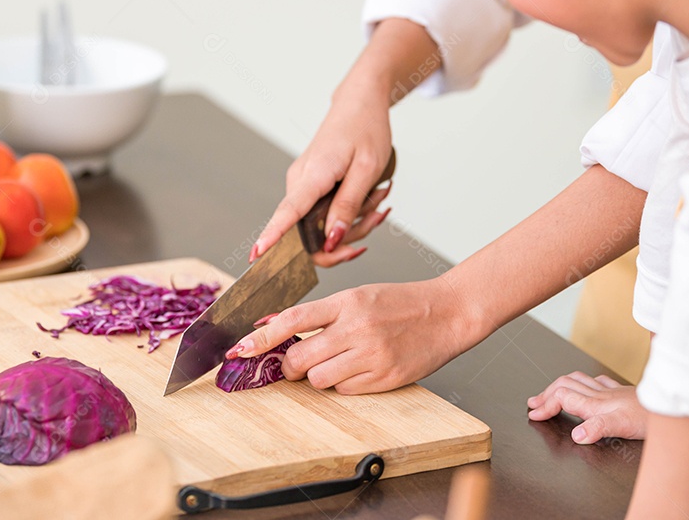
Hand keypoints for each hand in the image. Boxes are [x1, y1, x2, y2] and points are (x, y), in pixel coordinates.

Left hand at [229, 279, 471, 393]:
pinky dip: (344, 385)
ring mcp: (372, 356)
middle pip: (300, 358)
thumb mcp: (359, 297)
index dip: (262, 337)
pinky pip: (346, 391)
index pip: (293, 320)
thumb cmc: (401, 302)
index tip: (240, 349)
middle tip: (293, 364)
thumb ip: (322, 313)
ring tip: (338, 362)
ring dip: (319, 376)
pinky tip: (360, 369)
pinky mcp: (385, 379)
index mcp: (347, 302)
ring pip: (319, 379)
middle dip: (289, 366)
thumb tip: (275, 325)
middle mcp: (357, 328)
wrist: (447, 313)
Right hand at [252, 88, 392, 266]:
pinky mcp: (310, 187)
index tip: (258, 255)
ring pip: (323, 225)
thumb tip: (331, 240)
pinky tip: (371, 195)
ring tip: (381, 195)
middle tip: (379, 213)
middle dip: (349, 234)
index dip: (273, 237)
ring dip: (357, 220)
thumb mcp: (368, 169)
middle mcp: (300, 182)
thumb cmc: (365, 128)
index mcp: (313, 175)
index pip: (287, 212)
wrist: (360, 102)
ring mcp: (303, 185)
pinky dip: (351, 211)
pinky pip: (326, 213)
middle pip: (313, 232)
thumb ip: (348, 206)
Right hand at [526, 372, 645, 443]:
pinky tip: (586, 386)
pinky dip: (584, 382)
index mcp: (596, 404)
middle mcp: (600, 395)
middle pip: (564, 386)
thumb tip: (576, 434)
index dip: (545, 405)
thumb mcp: (623, 427)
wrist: (674, 409)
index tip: (534, 414)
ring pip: (577, 380)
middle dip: (546, 393)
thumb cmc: (652, 419)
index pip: (562, 398)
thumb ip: (598, 429)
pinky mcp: (621, 393)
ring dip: (560, 385)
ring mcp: (610, 392)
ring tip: (550, 391)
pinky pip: (597, 382)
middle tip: (534, 403)